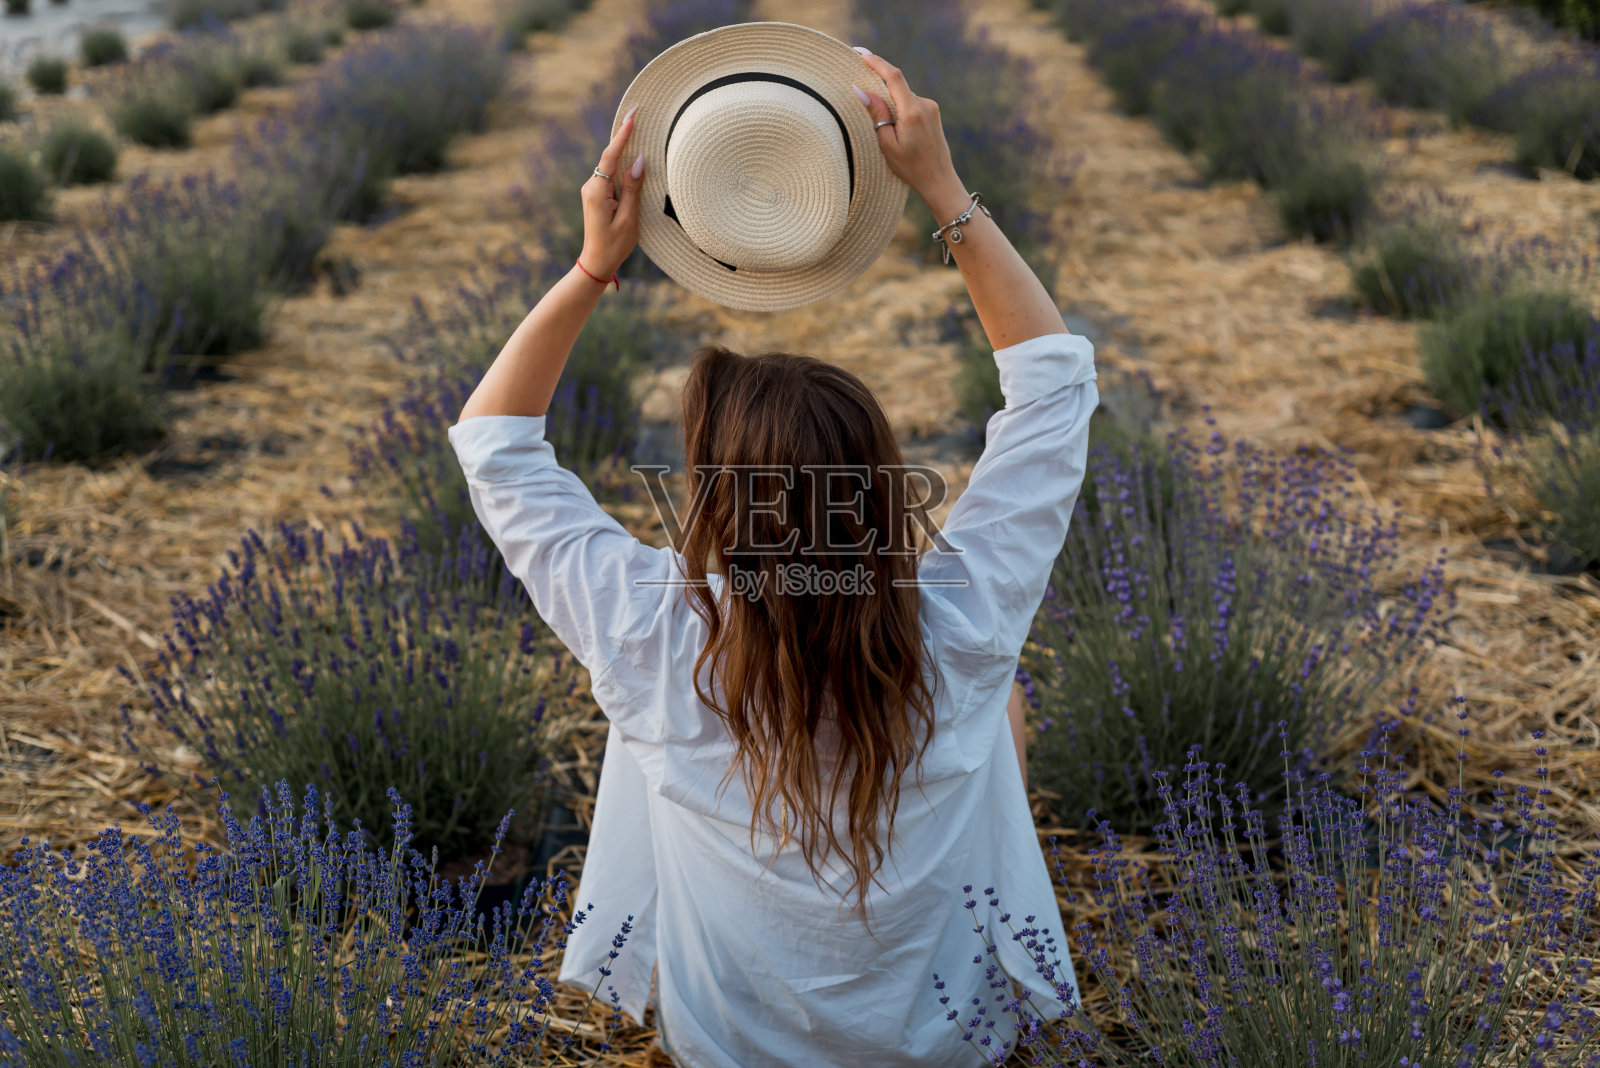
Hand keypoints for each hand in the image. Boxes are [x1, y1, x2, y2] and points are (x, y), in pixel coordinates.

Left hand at [579, 106, 644, 278]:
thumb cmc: (614, 245)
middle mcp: (591, 186)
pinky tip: (633, 155)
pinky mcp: (597, 195)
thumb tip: (639, 160)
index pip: (611, 156)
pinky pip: (612, 174)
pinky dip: (622, 163)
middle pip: (610, 155)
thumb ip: (633, 188)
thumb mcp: (629, 218)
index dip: (623, 135)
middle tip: (637, 111)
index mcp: (597, 191)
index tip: (632, 116)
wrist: (596, 262)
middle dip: (624, 134)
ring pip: (611, 164)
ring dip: (624, 148)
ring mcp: (593, 190)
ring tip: (638, 126)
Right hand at [851, 52, 965, 215]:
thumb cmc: (910, 168)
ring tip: (880, 120)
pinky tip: (895, 125)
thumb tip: (861, 90)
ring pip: (903, 94)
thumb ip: (877, 115)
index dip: (876, 62)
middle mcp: (925, 104)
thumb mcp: (887, 144)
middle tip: (858, 82)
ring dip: (889, 99)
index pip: (893, 77)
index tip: (860, 54)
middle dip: (878, 83)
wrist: (939, 180)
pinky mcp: (933, 111)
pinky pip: (910, 101)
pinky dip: (898, 106)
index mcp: (912, 112)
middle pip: (897, 85)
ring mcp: (931, 107)